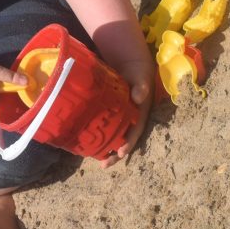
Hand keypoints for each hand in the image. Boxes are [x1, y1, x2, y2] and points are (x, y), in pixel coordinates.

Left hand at [100, 45, 155, 167]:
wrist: (130, 63)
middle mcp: (131, 118)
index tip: (120, 153)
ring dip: (107, 148)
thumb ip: (140, 86)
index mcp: (139, 113)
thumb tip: (139, 97)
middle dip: (115, 153)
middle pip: (124, 139)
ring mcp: (121, 117)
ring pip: (115, 136)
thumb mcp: (140, 77)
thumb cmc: (137, 72)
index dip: (129, 143)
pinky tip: (89, 144)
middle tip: (105, 165)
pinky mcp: (110, 113)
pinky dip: (100, 136)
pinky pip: (106, 127)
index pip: (135, 131)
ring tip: (97, 161)